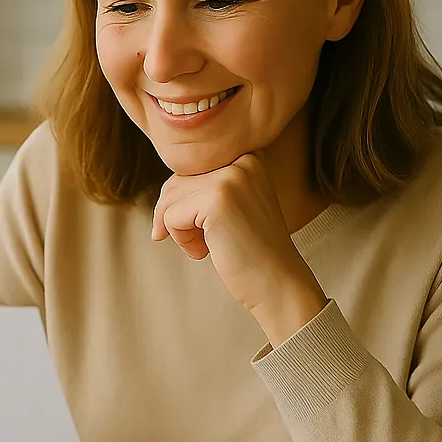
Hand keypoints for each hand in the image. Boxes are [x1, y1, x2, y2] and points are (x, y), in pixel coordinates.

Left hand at [152, 154, 327, 345]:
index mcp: (248, 158)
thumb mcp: (233, 207)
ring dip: (178, 229)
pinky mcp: (217, 200)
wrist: (278, 283)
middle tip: (199, 243)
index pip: (192, 169)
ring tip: (204, 248)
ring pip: (171, 198)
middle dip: (176, 216)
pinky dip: (181, 239)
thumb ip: (206, 189)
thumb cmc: (251, 251)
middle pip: (178, 181)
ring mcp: (231, 178)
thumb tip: (163, 193)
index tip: (197, 228)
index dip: (184, 202)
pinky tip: (205, 252)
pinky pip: (171, 215)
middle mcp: (242, 161)